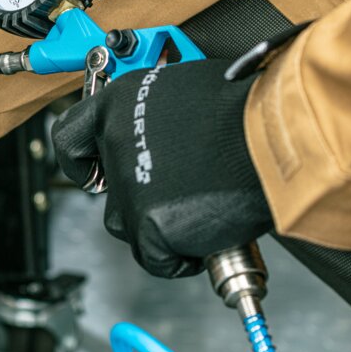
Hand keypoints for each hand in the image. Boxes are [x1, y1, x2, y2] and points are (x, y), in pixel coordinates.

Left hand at [51, 59, 272, 277]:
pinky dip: (181, 256)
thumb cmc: (251, 109)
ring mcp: (129, 184)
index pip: (70, 139)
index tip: (95, 176)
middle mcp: (115, 140)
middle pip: (109, 191)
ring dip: (159, 227)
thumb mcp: (187, 94)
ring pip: (127, 226)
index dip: (81, 163)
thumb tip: (164, 139)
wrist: (281, 132)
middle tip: (177, 198)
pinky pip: (157, 256)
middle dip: (139, 201)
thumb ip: (160, 119)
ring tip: (201, 211)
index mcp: (118, 103)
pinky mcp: (149, 223)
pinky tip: (210, 233)